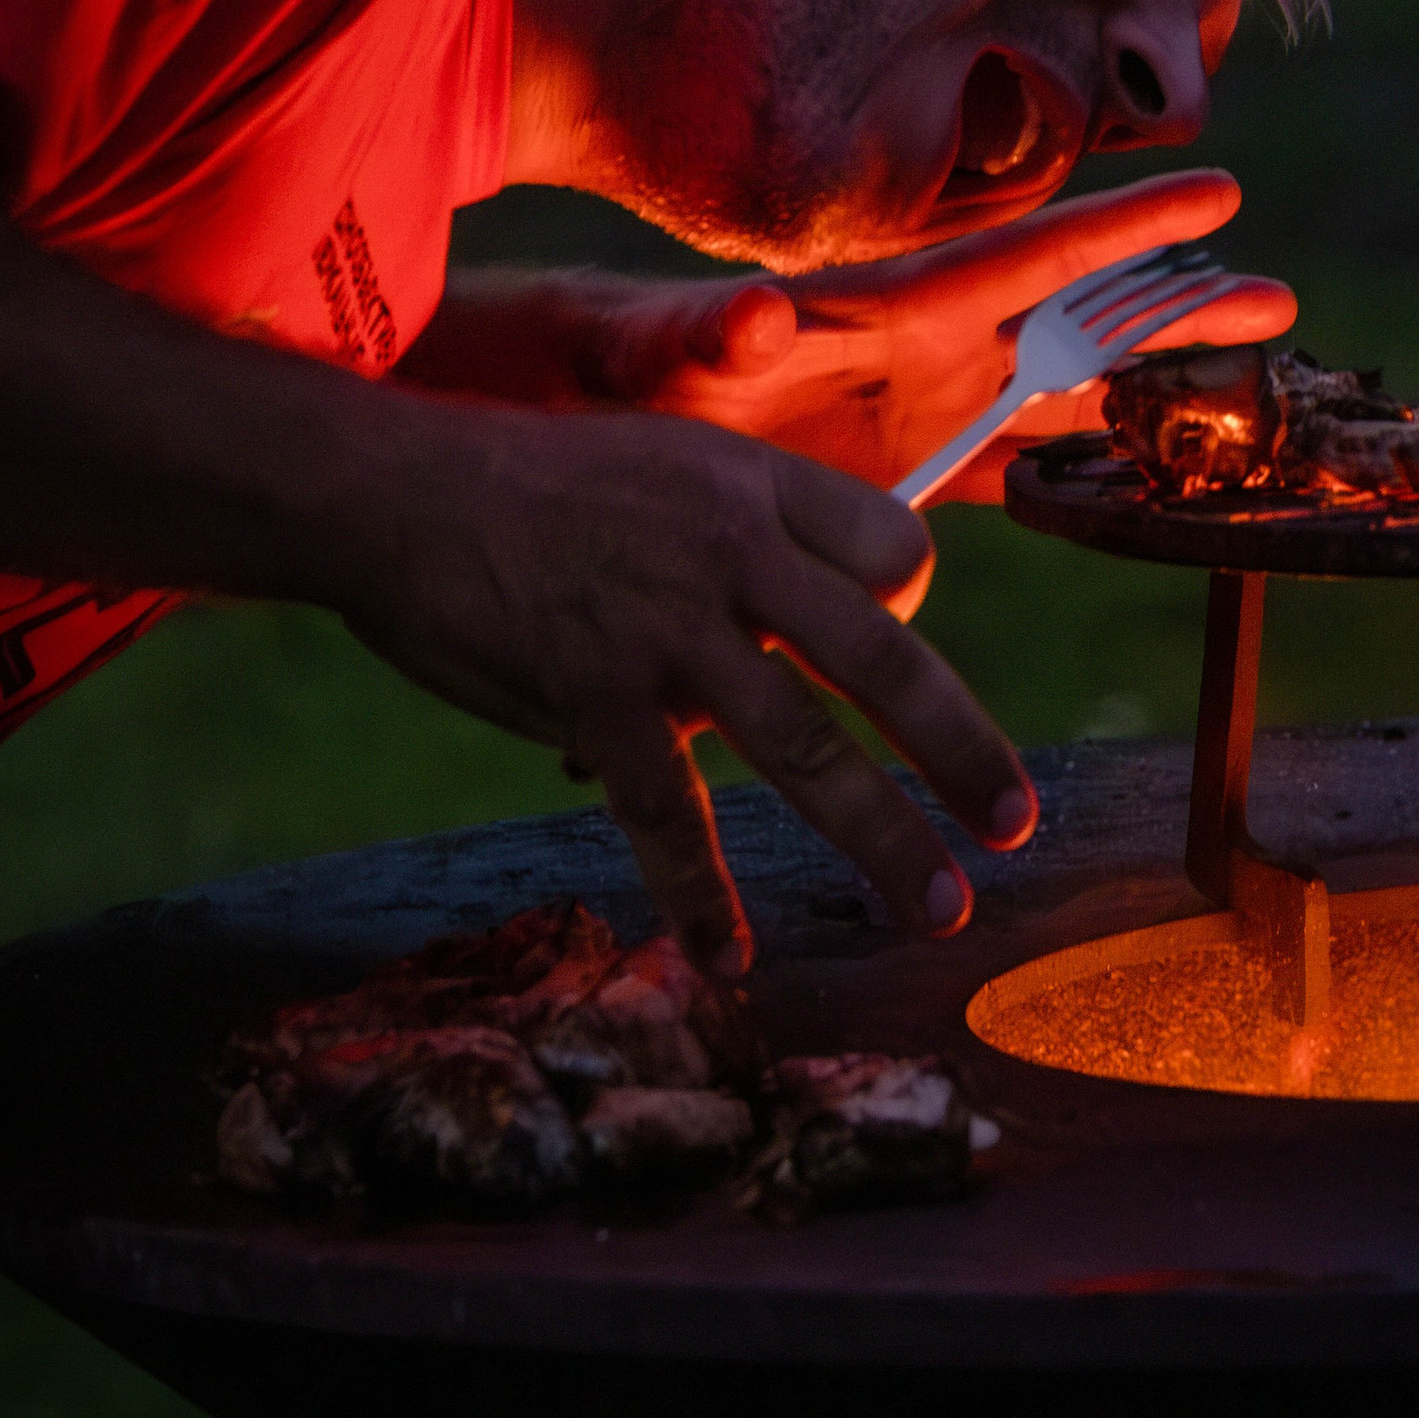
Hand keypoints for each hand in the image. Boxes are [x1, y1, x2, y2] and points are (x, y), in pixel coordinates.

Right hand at [349, 406, 1033, 972]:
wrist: (400, 490)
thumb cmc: (537, 483)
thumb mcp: (670, 463)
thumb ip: (749, 536)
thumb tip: (809, 637)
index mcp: (757, 487)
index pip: (895, 548)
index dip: (912, 608)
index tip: (894, 653)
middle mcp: (731, 555)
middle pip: (885, 658)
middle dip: (963, 751)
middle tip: (1017, 823)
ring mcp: (666, 631)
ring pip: (806, 749)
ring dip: (883, 840)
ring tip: (941, 908)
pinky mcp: (594, 697)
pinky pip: (669, 813)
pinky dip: (702, 893)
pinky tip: (728, 955)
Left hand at [415, 169, 1293, 497]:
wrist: (594, 422)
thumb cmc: (630, 369)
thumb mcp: (667, 348)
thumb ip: (708, 334)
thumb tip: (757, 310)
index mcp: (895, 308)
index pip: (1031, 256)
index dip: (1124, 229)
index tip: (1219, 192)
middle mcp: (933, 352)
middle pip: (1081, 319)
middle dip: (1178, 306)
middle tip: (1282, 297)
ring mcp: (930, 412)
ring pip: (1072, 395)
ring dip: (1157, 386)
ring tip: (1254, 379)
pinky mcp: (908, 478)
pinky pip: (1020, 473)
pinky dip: (1086, 474)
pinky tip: (1145, 479)